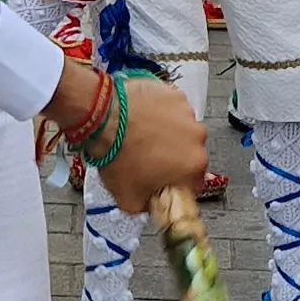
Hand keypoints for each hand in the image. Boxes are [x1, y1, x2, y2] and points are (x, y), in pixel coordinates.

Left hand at [93, 73, 206, 210]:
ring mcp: (186, 111)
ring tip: (142, 135)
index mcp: (193, 164)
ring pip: (181, 128)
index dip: (178, 184)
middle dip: (174, 156)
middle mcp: (196, 136)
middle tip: (148, 157)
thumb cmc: (117, 156)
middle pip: (190, 152)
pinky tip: (141, 117)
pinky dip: (159, 112)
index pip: (194, 182)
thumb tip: (149, 204)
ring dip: (167, 132)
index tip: (164, 182)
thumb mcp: (129, 200)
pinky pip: (171, 107)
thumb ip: (148, 207)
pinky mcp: (173, 93)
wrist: (103, 119)